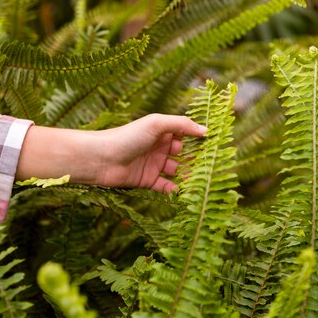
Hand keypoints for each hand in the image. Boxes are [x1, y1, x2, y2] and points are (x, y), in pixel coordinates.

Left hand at [16, 114, 206, 192]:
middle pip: (184, 154)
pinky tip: (185, 192)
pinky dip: (175, 189)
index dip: (200, 139)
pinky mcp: (147, 181)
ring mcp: (154, 164)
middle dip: (198, 160)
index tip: (217, 145)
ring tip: (202, 182)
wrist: (100, 159)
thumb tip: (206, 131)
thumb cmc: (126, 136)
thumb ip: (182, 125)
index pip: (186, 134)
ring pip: (177, 171)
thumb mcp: (156, 125)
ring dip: (189, 176)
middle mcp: (159, 147)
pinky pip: (166, 186)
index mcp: (162, 131)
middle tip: (214, 167)